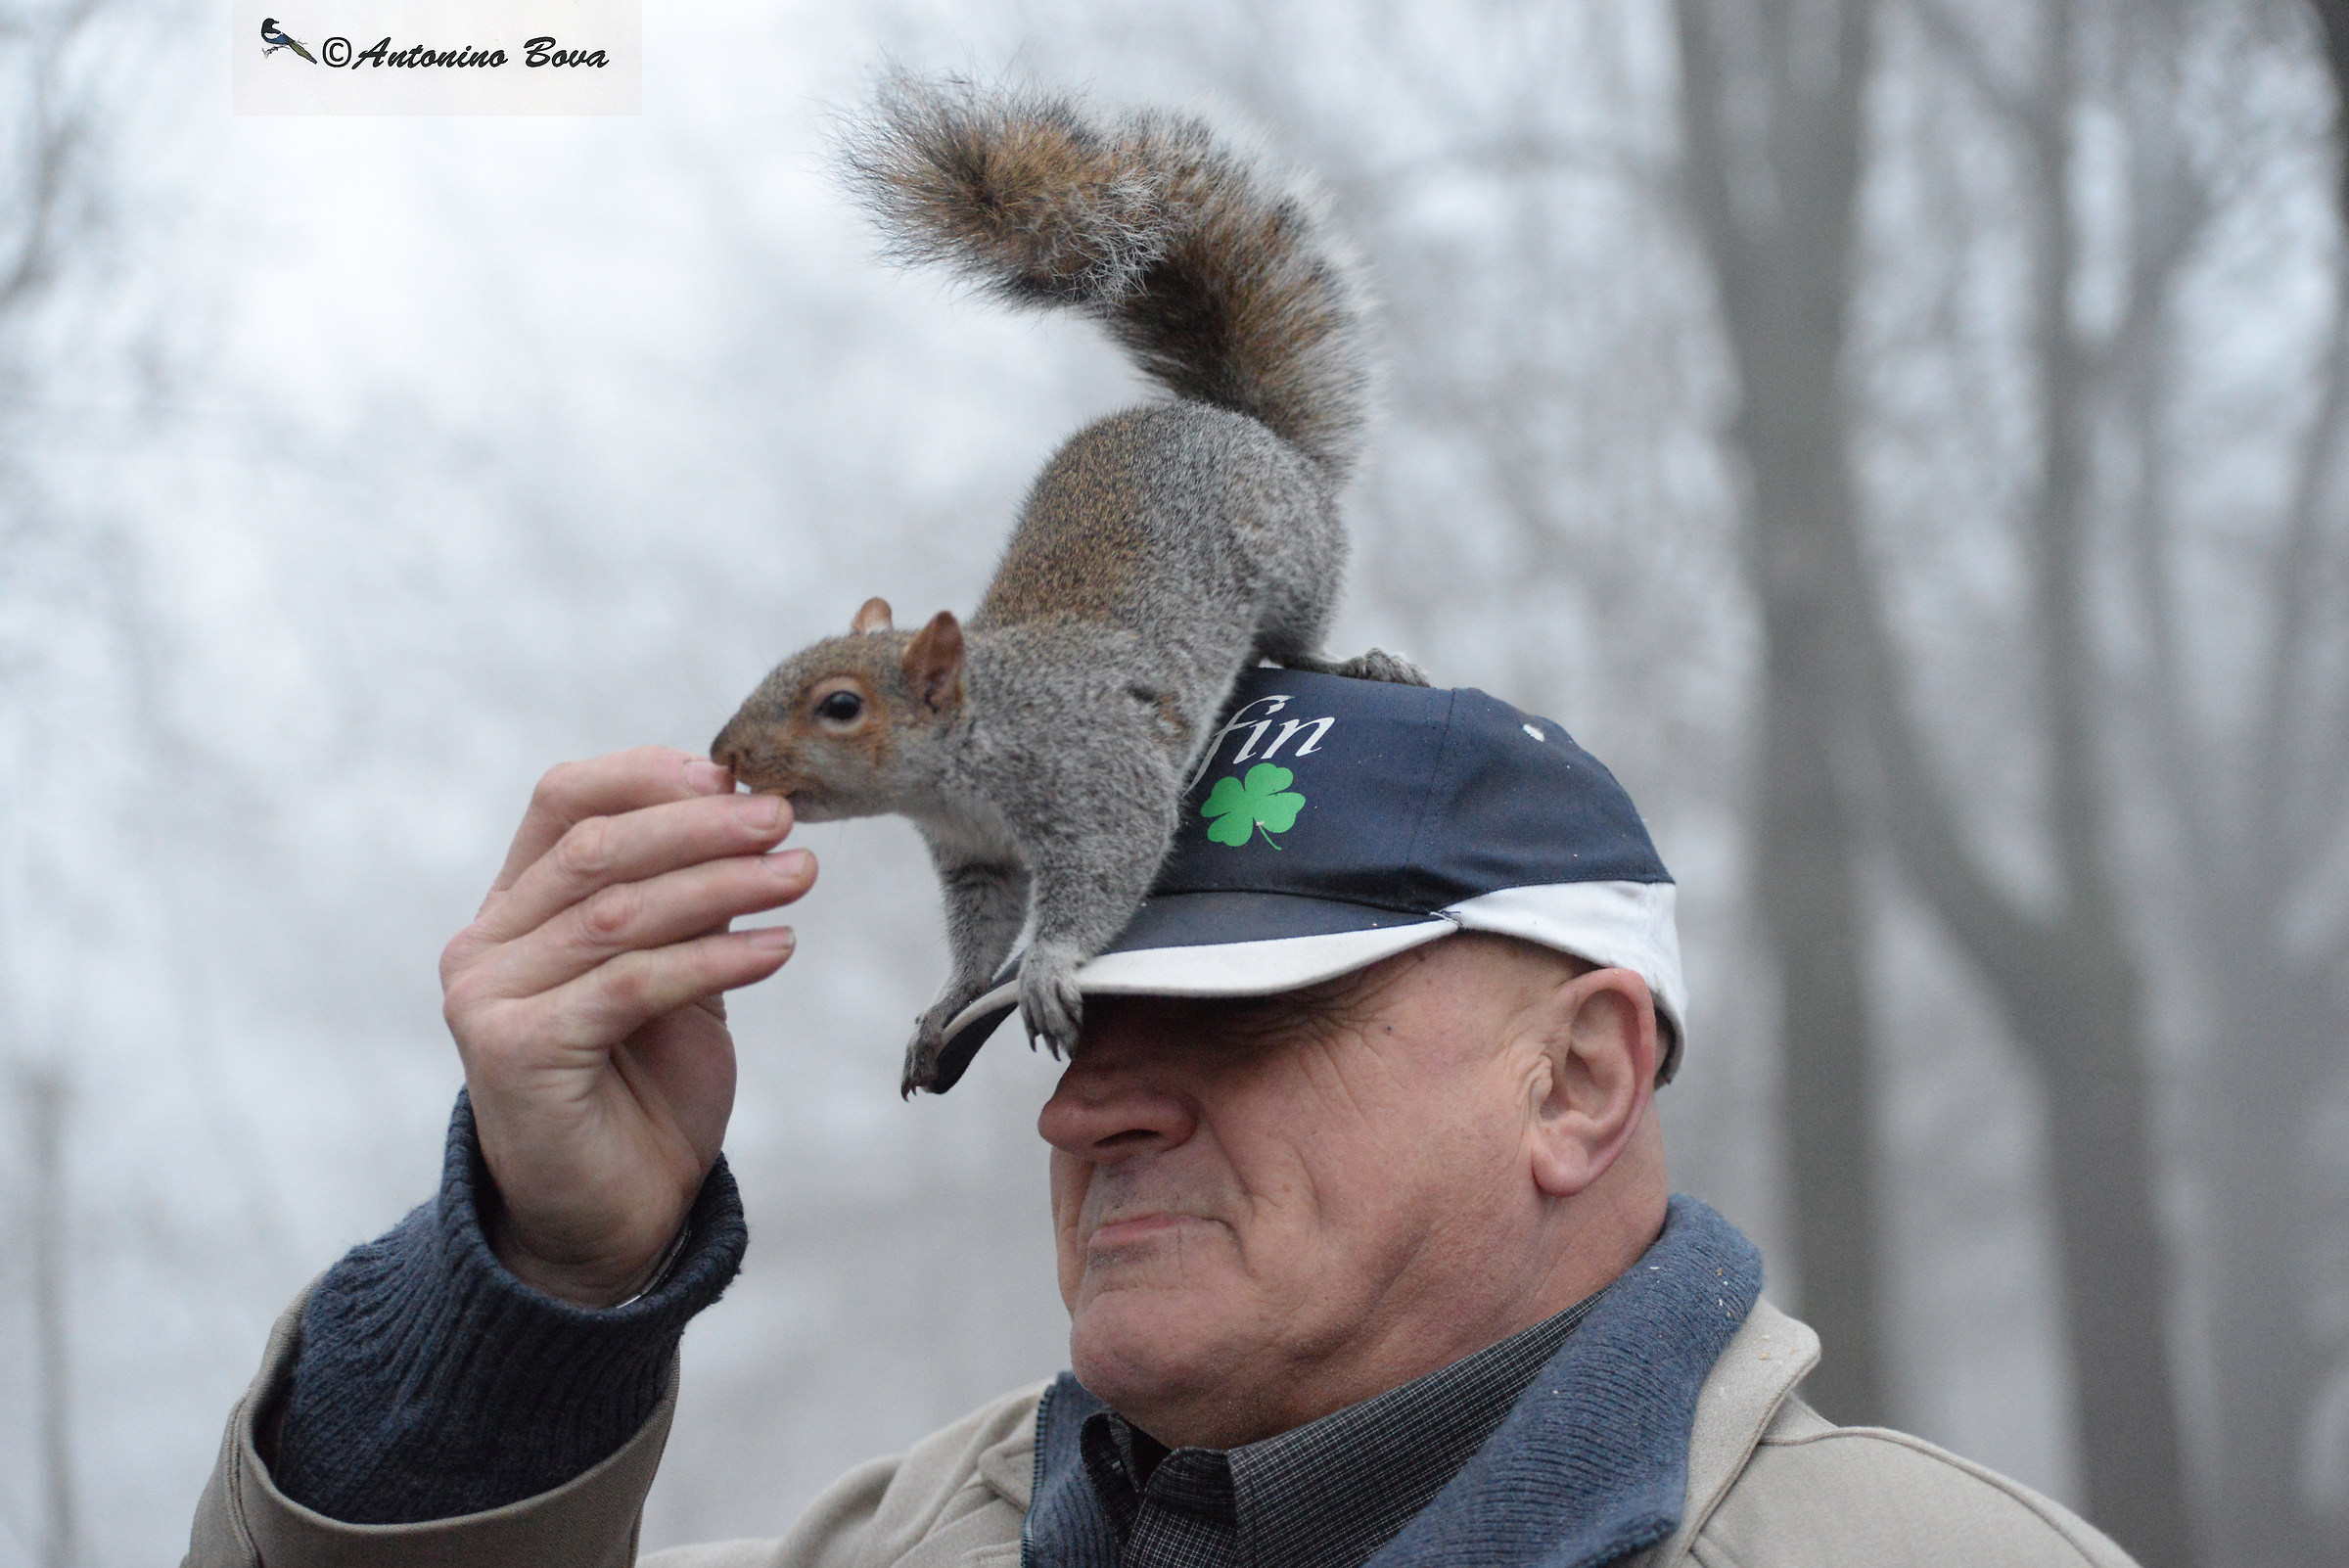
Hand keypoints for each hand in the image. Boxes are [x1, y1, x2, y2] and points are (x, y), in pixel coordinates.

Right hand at [440, 747, 814, 1305]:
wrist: (614, 1216)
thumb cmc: (645, 1089)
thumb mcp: (675, 974)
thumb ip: (689, 902)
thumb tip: (749, 814)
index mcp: (515, 909)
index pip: (563, 802)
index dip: (646, 777)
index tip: (732, 774)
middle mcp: (485, 944)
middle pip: (594, 848)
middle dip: (700, 826)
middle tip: (784, 819)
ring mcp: (488, 997)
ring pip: (618, 913)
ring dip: (722, 885)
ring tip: (800, 875)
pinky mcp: (515, 1050)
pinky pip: (630, 983)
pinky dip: (713, 958)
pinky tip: (779, 946)